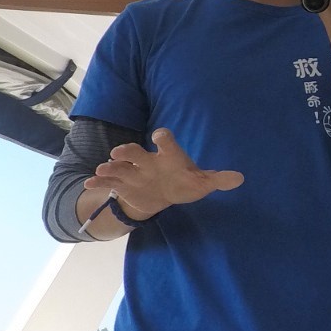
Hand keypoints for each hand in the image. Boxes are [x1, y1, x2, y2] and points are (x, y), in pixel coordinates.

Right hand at [83, 128, 243, 218]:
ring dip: (110, 167)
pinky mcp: (123, 185)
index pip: (166, 143)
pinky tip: (90, 183)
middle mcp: (148, 161)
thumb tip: (240, 178)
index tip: (160, 136)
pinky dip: (99, 182)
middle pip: (136, 152)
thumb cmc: (184, 182)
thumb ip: (218, 179)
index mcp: (168, 156)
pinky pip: (109, 182)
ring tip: (103, 169)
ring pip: (119, 166)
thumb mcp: (201, 182)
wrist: (162, 193)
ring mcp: (133, 173)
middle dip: (128, 151)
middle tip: (119, 152)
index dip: (164, 139)